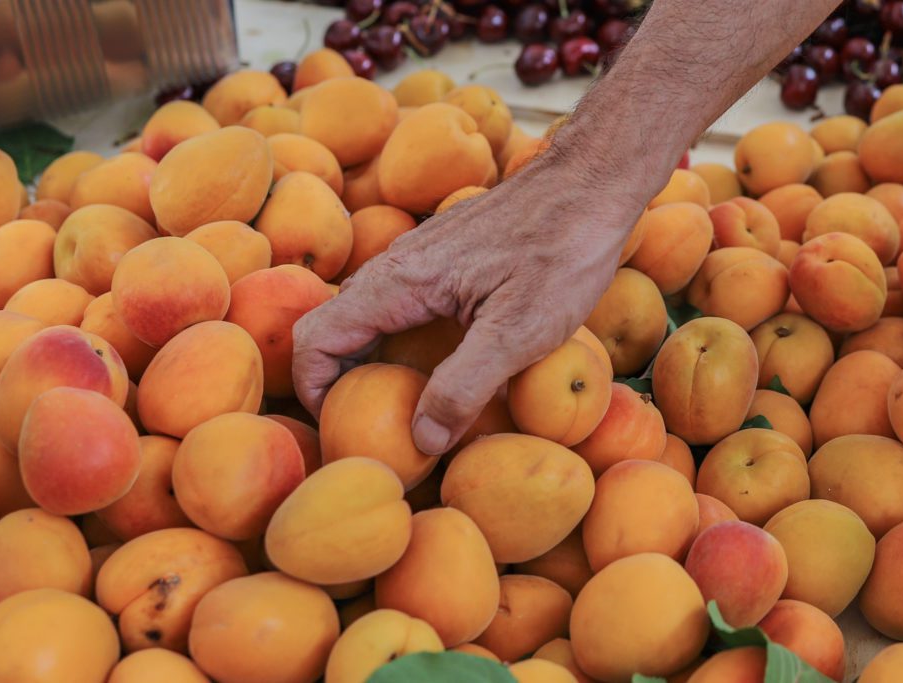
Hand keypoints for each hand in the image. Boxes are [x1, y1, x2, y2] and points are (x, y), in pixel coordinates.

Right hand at [292, 155, 646, 455]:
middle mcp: (395, 265)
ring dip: (367, 363)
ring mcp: (417, 257)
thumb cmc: (561, 252)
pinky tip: (436, 367)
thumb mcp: (518, 330)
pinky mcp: (442, 257)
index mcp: (399, 282)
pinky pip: (395, 304)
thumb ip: (464, 387)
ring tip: (403, 409)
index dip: (312, 389)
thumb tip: (421, 441)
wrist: (591, 183)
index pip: (316, 337)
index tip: (341, 429)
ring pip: (363, 316)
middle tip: (371, 430)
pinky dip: (395, 342)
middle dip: (335, 382)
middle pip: (331, 328)